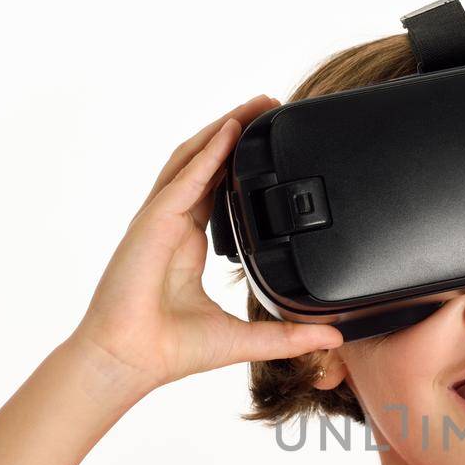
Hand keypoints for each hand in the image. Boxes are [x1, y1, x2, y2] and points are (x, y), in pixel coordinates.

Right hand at [70, 95, 343, 391]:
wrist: (130, 360)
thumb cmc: (170, 350)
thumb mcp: (247, 338)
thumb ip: (290, 335)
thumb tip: (334, 337)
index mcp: (190, 246)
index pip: (217, 189)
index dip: (239, 163)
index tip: (271, 144)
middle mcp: (175, 226)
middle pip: (206, 163)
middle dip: (235, 131)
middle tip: (269, 105)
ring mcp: (160, 220)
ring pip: (193, 159)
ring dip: (222, 129)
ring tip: (254, 105)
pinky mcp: (153, 223)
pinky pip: (183, 179)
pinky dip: (206, 153)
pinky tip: (228, 131)